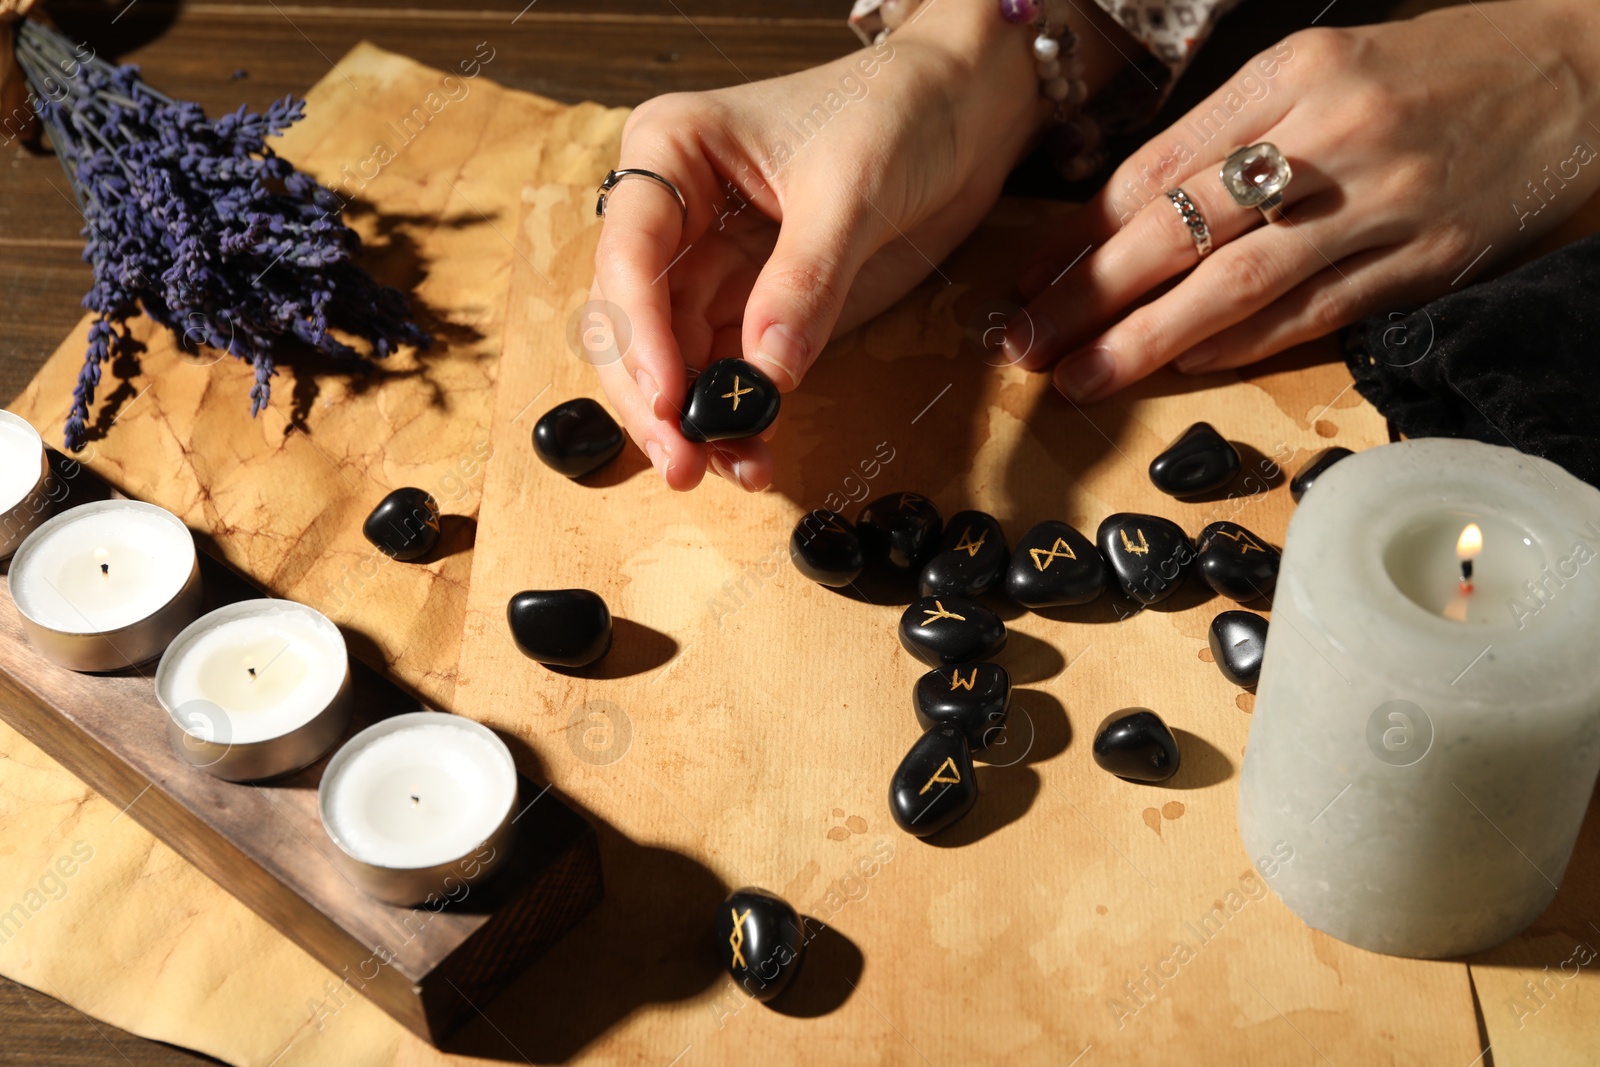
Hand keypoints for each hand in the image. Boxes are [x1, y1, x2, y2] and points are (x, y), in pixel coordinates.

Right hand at [589, 3, 1053, 490]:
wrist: (960, 115)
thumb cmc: (896, 113)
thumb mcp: (852, 190)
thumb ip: (805, 281)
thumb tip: (764, 371)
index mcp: (671, 152)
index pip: (630, 253)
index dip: (640, 334)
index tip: (668, 399)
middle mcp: (675, 213)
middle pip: (631, 320)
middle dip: (651, 396)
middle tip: (683, 462)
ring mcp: (711, 265)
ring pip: (675, 360)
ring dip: (694, 421)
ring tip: (735, 468)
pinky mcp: (755, 307)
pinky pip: (728, 374)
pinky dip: (736, 418)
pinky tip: (753, 454)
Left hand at [1010, 1, 1599, 400]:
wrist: (1584, 74)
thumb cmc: (1440, 67)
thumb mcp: (1327, 64)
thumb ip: (1235, 131)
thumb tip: (1136, 208)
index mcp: (1292, 74)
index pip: (1157, 167)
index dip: (1082, 233)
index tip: (1027, 278)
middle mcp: (1329, 134)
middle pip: (1181, 228)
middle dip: (1090, 294)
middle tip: (1024, 345)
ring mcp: (1380, 203)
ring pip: (1239, 284)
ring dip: (1151, 338)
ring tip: (1084, 377)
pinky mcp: (1424, 261)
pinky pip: (1314, 314)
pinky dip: (1244, 345)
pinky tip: (1188, 366)